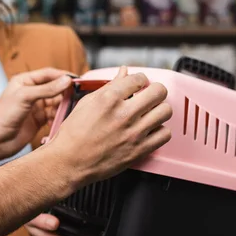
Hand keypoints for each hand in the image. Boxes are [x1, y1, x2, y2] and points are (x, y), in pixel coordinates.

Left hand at [0, 68, 73, 156]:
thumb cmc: (3, 116)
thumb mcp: (25, 98)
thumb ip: (47, 89)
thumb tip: (66, 81)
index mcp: (24, 81)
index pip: (48, 74)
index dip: (63, 76)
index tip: (78, 80)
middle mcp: (31, 92)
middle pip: (54, 88)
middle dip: (65, 92)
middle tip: (78, 96)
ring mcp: (35, 106)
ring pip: (56, 102)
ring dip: (63, 106)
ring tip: (69, 110)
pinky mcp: (39, 120)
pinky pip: (54, 115)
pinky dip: (59, 117)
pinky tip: (59, 121)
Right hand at [48, 66, 172, 189]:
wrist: (69, 162)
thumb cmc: (73, 135)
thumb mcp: (87, 103)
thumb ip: (109, 86)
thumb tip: (123, 72)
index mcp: (109, 99)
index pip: (139, 78)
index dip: (140, 79)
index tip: (138, 85)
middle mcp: (123, 114)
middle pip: (158, 92)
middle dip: (155, 90)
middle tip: (150, 95)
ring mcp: (134, 133)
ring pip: (166, 111)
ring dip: (159, 110)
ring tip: (150, 113)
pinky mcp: (139, 150)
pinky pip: (165, 134)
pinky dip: (160, 131)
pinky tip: (150, 130)